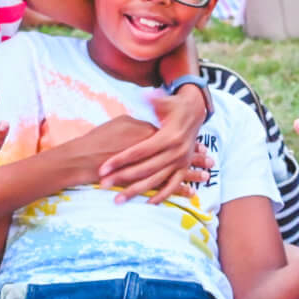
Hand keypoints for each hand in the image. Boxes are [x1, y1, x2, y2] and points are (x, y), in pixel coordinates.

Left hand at [94, 85, 211, 202]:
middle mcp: (175, 151)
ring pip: (156, 180)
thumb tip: (144, 95)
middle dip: (122, 178)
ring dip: (136, 191)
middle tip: (103, 185)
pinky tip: (147, 203)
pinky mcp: (184, 167)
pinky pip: (173, 185)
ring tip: (118, 200)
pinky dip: (162, 195)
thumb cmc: (174, 106)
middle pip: (144, 168)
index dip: (120, 160)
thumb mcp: (165, 101)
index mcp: (168, 136)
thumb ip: (153, 101)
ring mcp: (180, 161)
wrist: (196, 111)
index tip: (103, 168)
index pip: (138, 151)